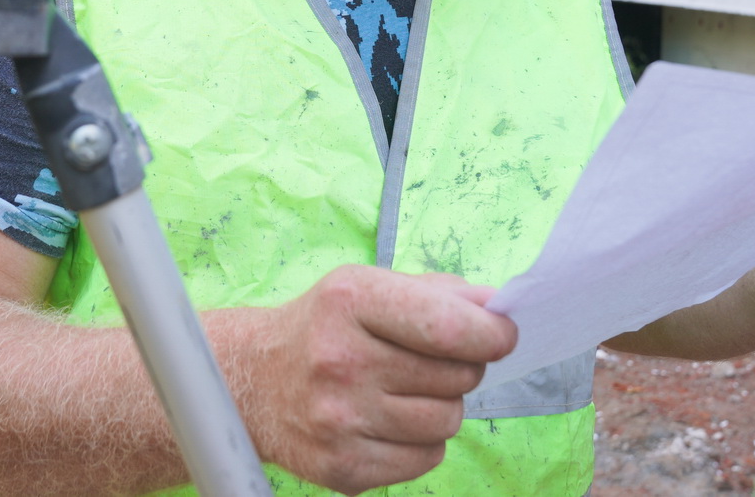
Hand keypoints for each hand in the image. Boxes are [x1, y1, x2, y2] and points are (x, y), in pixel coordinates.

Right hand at [241, 265, 514, 494]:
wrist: (252, 381)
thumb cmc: (325, 327)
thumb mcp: (368, 287)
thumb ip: (439, 294)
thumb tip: (501, 309)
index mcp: (350, 301)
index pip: (450, 327)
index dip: (492, 334)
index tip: (500, 334)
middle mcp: (340, 360)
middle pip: (458, 376)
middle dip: (462, 366)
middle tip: (430, 359)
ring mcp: (339, 420)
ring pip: (448, 420)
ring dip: (441, 405)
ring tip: (403, 389)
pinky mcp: (342, 468)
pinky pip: (428, 458)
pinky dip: (421, 441)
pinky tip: (388, 421)